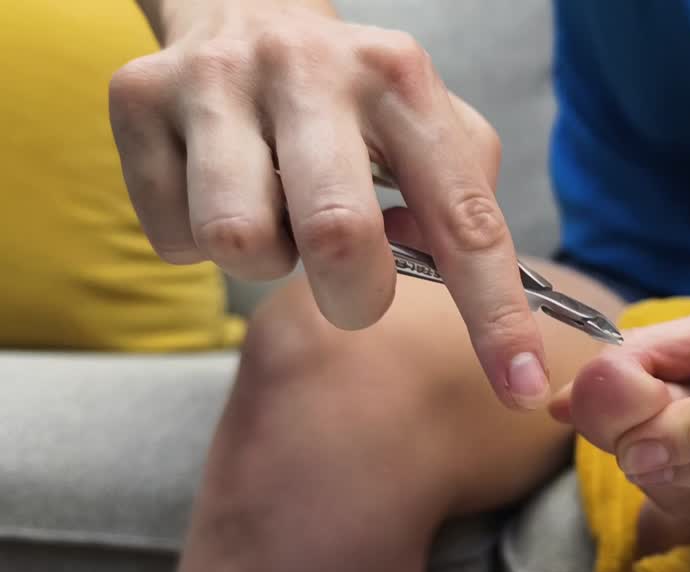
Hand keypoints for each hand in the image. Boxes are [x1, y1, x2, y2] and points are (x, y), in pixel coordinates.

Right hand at [109, 1, 549, 408]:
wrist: (241, 4)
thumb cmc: (351, 98)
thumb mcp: (426, 125)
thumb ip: (458, 199)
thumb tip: (440, 270)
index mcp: (401, 80)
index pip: (464, 219)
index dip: (495, 313)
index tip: (521, 385)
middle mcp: (310, 68)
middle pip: (339, 238)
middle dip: (353, 295)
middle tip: (349, 283)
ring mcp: (217, 79)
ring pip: (239, 241)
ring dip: (264, 262)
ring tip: (273, 215)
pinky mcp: (138, 97)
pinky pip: (174, 238)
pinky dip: (199, 242)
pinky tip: (215, 190)